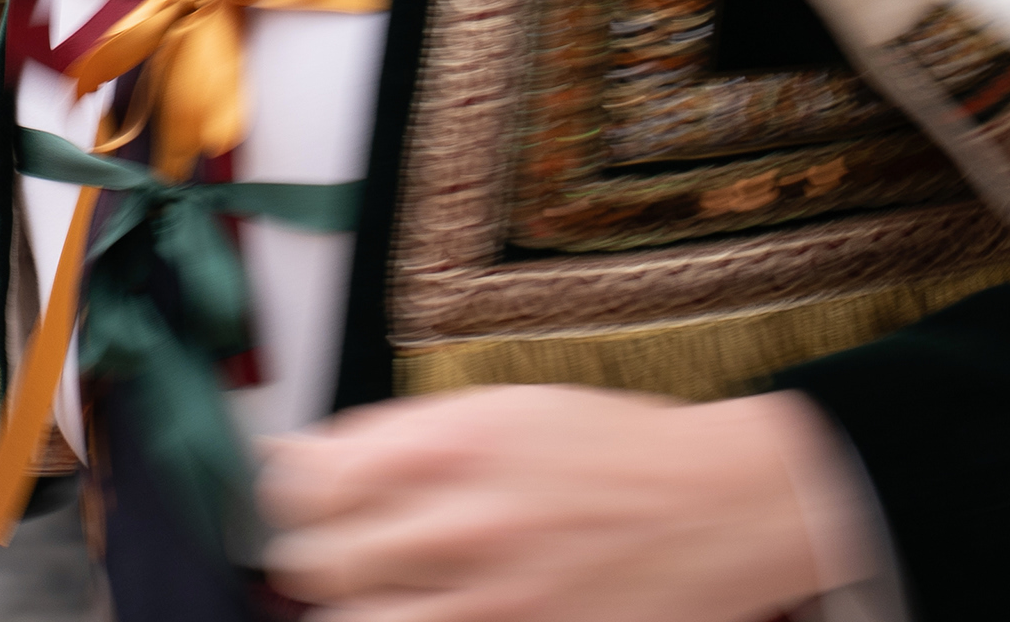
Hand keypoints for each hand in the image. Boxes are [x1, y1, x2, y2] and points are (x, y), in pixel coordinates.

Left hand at [263, 385, 873, 621]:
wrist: (721, 506)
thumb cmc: (614, 451)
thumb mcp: (499, 408)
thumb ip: (396, 437)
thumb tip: (304, 458)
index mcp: (446, 447)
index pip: (303, 485)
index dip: (289, 496)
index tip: (300, 500)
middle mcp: (460, 523)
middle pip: (316, 562)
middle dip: (315, 557)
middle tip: (334, 552)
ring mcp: (491, 599)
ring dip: (356, 606)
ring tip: (385, 589)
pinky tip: (433, 609)